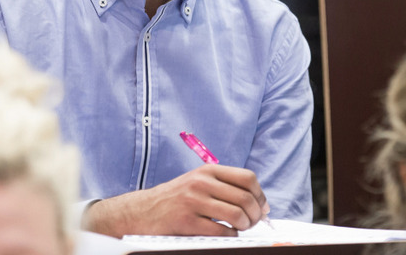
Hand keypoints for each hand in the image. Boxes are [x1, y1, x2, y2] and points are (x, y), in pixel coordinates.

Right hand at [83, 164, 269, 237]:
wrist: (143, 211)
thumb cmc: (176, 198)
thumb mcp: (199, 181)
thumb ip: (225, 186)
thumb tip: (260, 203)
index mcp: (208, 170)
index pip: (247, 178)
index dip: (260, 195)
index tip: (262, 207)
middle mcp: (201, 182)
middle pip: (245, 198)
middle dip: (255, 214)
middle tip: (253, 223)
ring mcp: (193, 201)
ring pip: (236, 215)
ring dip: (245, 226)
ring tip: (241, 228)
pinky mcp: (186, 221)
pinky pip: (220, 231)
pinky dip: (230, 235)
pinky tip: (227, 234)